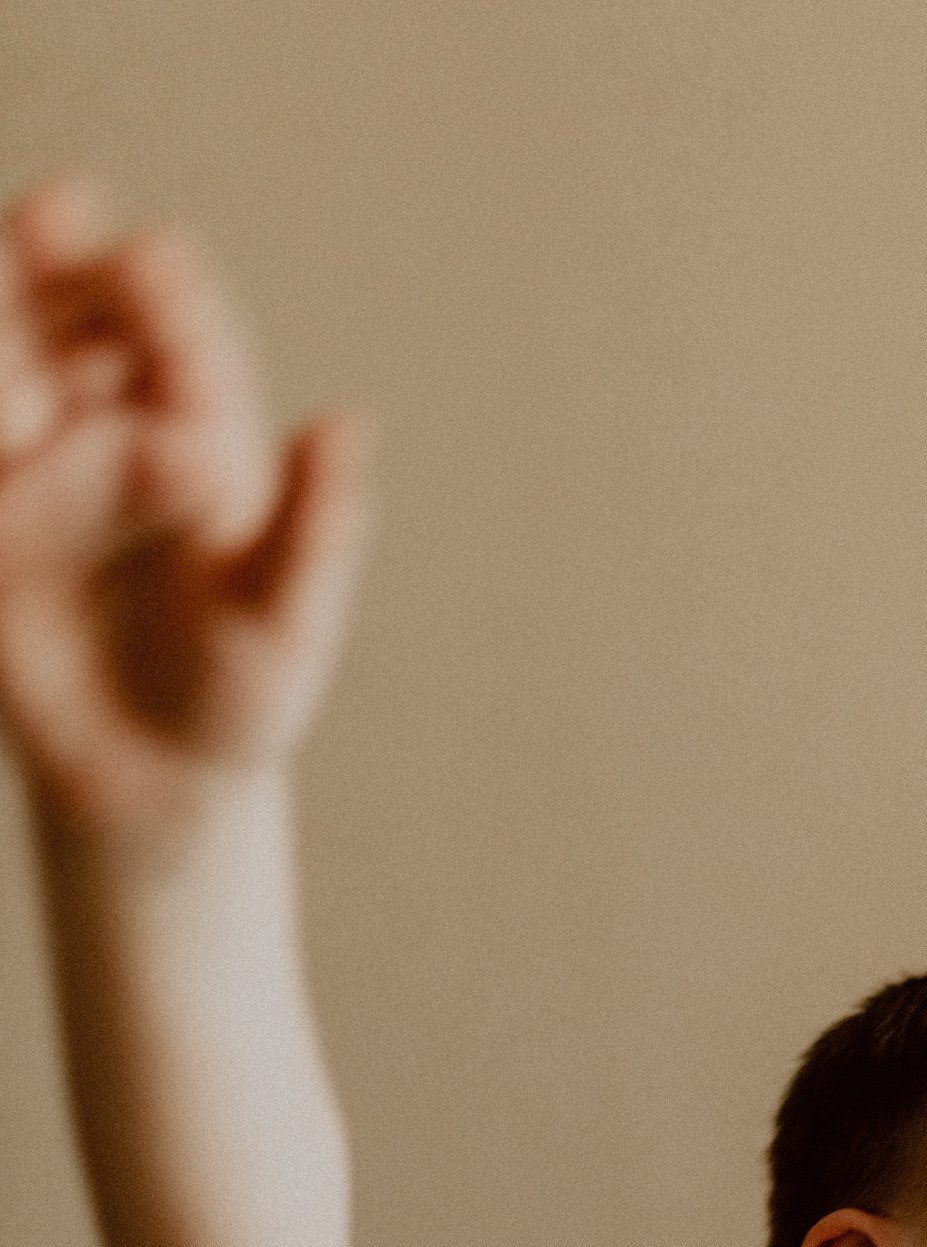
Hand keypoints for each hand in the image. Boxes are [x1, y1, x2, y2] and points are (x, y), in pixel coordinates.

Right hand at [0, 176, 366, 826]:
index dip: (149, 280)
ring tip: (19, 425)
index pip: (164, 313)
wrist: (153, 783)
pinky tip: (2, 450)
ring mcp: (18, 457)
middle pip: (45, 293)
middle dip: (34, 261)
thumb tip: (342, 427)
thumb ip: (312, 529)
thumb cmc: (240, 690)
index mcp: (189, 415)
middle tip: (45, 234)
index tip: (145, 264)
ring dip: (0, 352)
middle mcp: (93, 413)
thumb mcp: (285, 620)